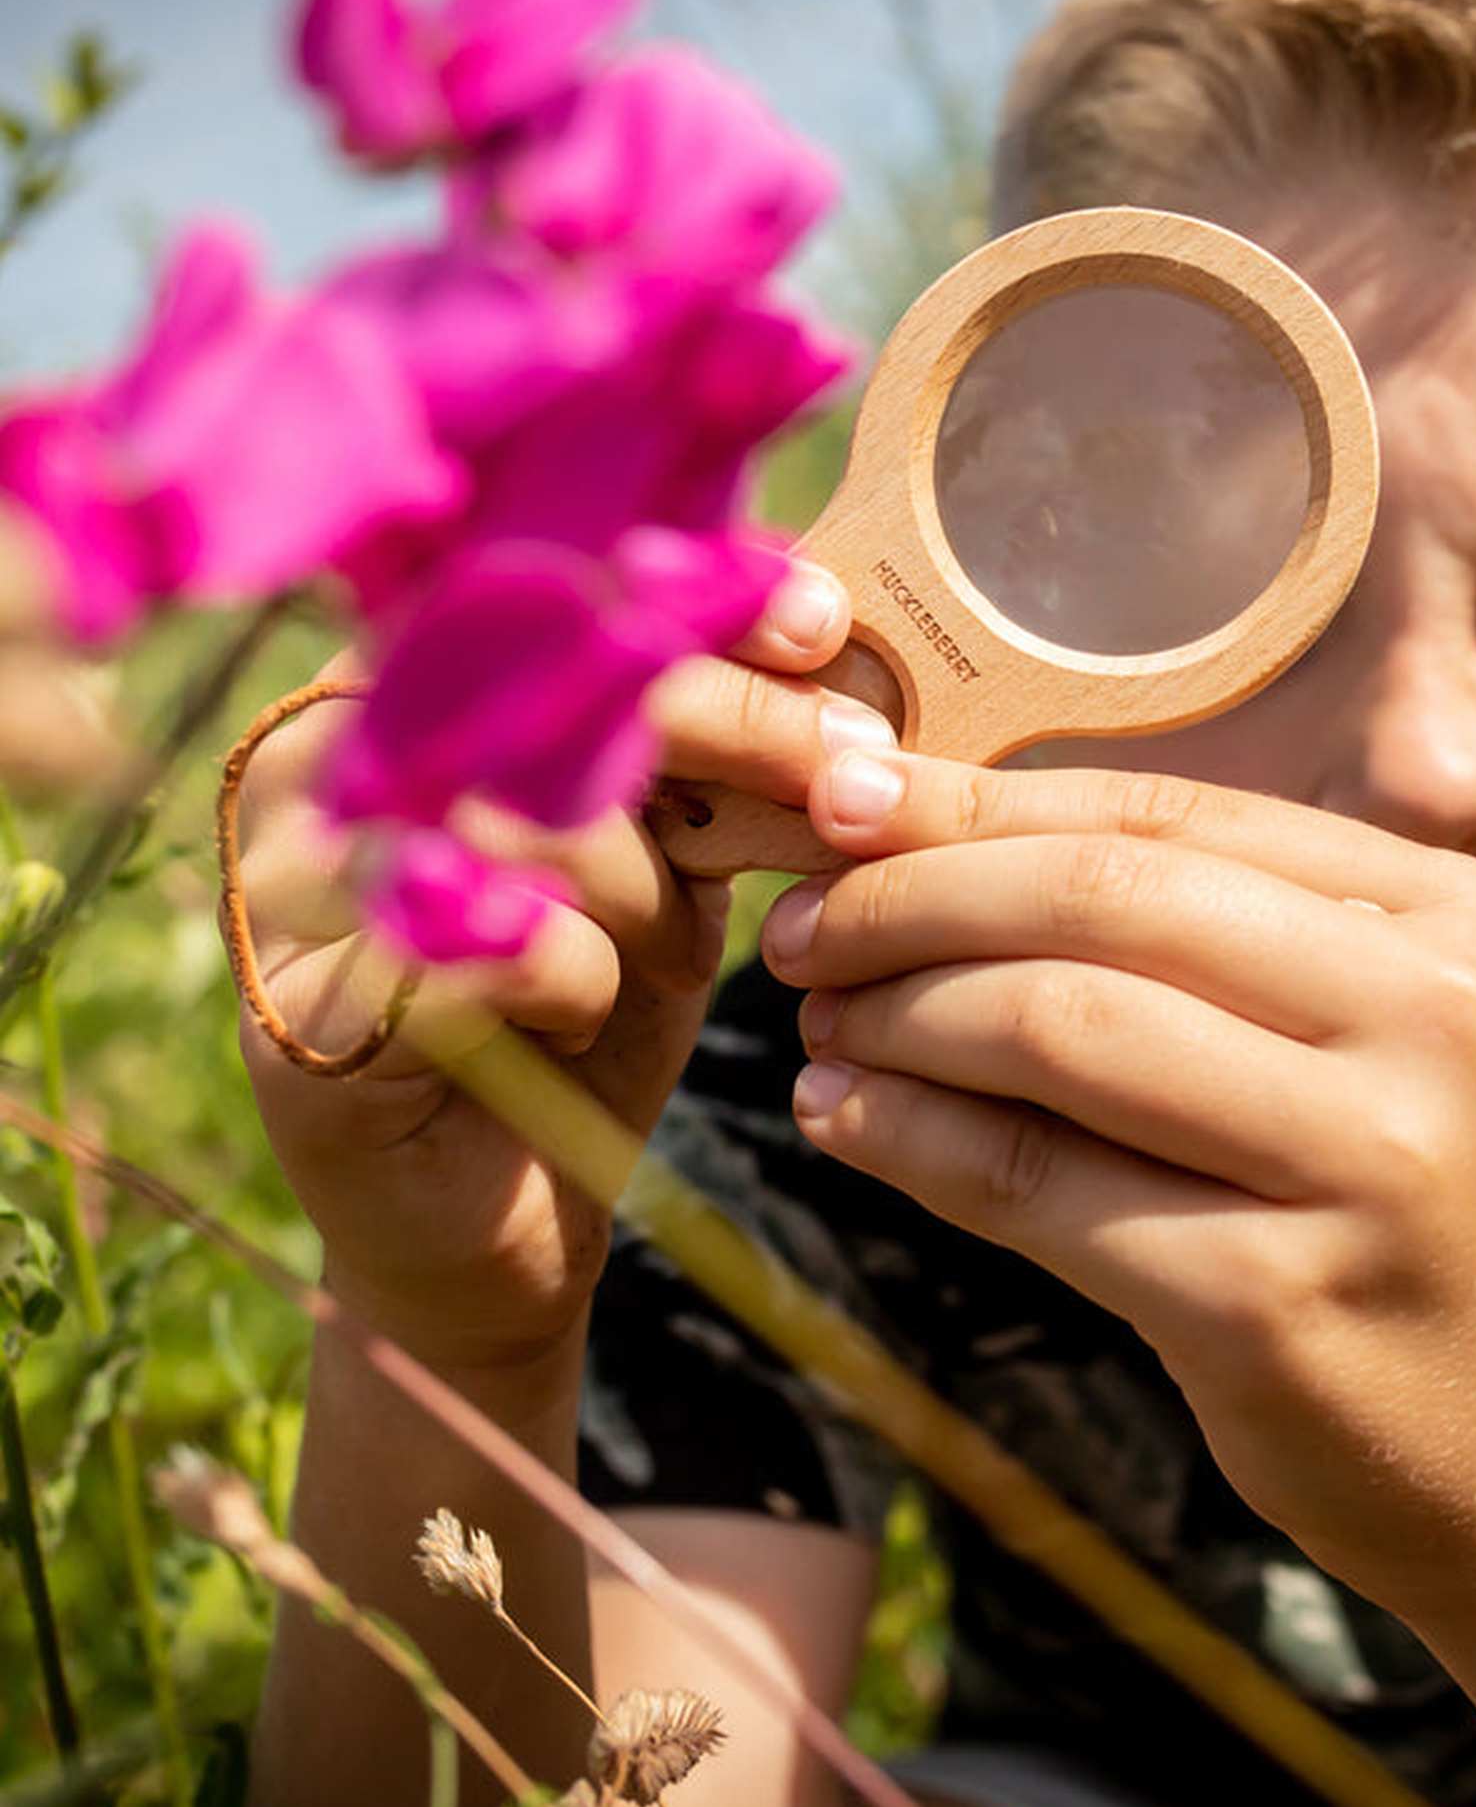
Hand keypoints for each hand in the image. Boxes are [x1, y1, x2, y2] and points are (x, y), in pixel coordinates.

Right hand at [235, 562, 897, 1372]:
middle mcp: (321, 765)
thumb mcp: (664, 854)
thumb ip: (705, 748)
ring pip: (525, 813)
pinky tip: (578, 1011)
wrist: (501, 1210)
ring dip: (650, 891)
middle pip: (543, 684)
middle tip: (847, 785)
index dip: (690, 598)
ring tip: (664, 957)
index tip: (821, 625)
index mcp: (394, 693)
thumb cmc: (588, 1006)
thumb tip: (821, 621)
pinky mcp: (306, 1021)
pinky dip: (578, 976)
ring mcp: (296, 892)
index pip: (546, 596)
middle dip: (730, 729)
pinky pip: (494, 947)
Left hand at [758, 752, 1475, 1615]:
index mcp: (1435, 909)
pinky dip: (910, 1141)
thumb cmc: (1382, 1204)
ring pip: (1057, 1030)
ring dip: (898, 1021)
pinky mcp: (1278, 1301)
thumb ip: (1170, 933)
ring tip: (817, 1028)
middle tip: (800, 932)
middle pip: (1099, 901)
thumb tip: (912, 839)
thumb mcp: (1332, 1032)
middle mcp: (1424, 1013)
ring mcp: (1366, 1160)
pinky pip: (1038, 1186)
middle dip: (911, 902)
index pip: (1159, 813)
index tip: (838, 810)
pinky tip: (843, 1123)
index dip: (973, 803)